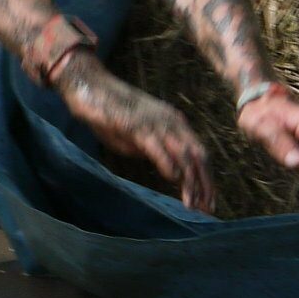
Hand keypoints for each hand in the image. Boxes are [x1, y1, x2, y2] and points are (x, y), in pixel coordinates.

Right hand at [50, 51, 215, 211]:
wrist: (90, 87)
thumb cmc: (110, 112)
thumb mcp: (137, 136)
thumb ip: (152, 150)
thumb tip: (165, 166)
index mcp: (175, 123)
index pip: (199, 153)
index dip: (206, 178)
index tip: (207, 201)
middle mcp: (172, 121)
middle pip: (199, 155)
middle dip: (206, 185)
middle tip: (208, 210)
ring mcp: (156, 123)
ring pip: (184, 154)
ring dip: (191, 182)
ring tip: (193, 204)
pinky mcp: (137, 126)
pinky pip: (159, 148)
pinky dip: (169, 165)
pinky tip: (175, 181)